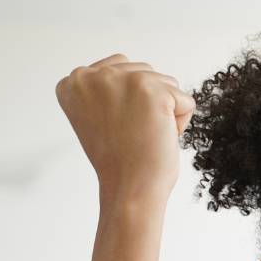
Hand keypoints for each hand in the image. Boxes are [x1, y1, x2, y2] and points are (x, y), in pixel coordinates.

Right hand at [55, 53, 195, 200]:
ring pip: (167, 83)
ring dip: (166, 112)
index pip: (121, 70)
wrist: (129, 189)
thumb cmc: (121, 162)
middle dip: (150, 104)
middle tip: (134, 135)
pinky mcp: (150, 90)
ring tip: (146, 135)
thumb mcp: (100, 115)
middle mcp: (91, 74)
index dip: (130, 104)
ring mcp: (121, 79)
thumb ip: (109, 90)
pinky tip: (160, 137)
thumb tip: (135, 76)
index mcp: (74, 82)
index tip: (118, 129)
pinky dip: (181, 123)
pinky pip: (186, 101)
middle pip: (145, 72)